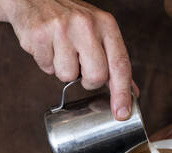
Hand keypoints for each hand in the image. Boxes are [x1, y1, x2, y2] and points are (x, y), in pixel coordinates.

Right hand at [3, 0, 138, 119]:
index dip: (122, 93)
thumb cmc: (71, 20)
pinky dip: (47, 63)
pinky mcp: (39, 35)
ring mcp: (61, 29)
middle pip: (96, 76)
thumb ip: (115, 62)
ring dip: (63, 70)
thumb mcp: (99, 32)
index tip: (122, 113)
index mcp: (106, 25)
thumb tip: (132, 92)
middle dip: (87, 81)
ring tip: (60, 50)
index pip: (120, 65)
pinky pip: (47, 68)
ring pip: (67, 76)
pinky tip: (48, 46)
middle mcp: (87, 25)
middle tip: (80, 67)